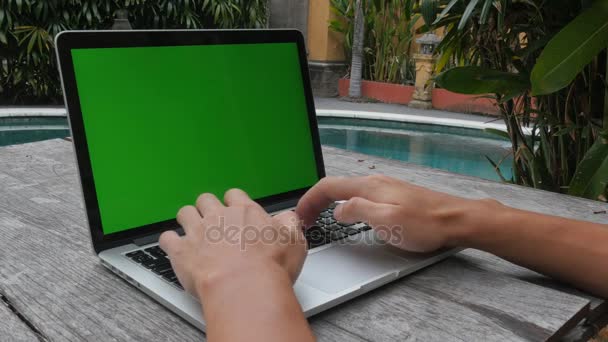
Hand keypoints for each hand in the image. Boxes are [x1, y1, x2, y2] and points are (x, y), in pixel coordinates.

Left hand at [159, 189, 306, 296]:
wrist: (245, 287)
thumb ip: (290, 223)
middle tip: (212, 219)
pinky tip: (172, 245)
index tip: (235, 210)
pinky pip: (167, 238)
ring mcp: (198, 232)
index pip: (234, 195)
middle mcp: (219, 217)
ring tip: (192, 229)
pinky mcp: (181, 251)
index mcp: (245, 211)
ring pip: (185, 213)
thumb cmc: (270, 267)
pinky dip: (168, 241)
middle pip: (206, 199)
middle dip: (207, 207)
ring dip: (187, 219)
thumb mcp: (294, 241)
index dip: (233, 202)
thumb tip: (288, 217)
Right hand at [296, 175, 494, 252]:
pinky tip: (347, 214)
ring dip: (329, 202)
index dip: (309, 200)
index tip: (300, 215)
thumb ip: (357, 211)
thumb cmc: (425, 223)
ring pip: (347, 191)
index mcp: (369, 187)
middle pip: (336, 187)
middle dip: (315, 201)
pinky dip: (344, 203)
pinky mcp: (394, 196)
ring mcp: (385, 188)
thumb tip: (338, 210)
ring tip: (320, 216)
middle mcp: (375, 183)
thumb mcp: (385, 221)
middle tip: (306, 218)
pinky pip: (360, 196)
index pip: (328, 187)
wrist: (456, 220)